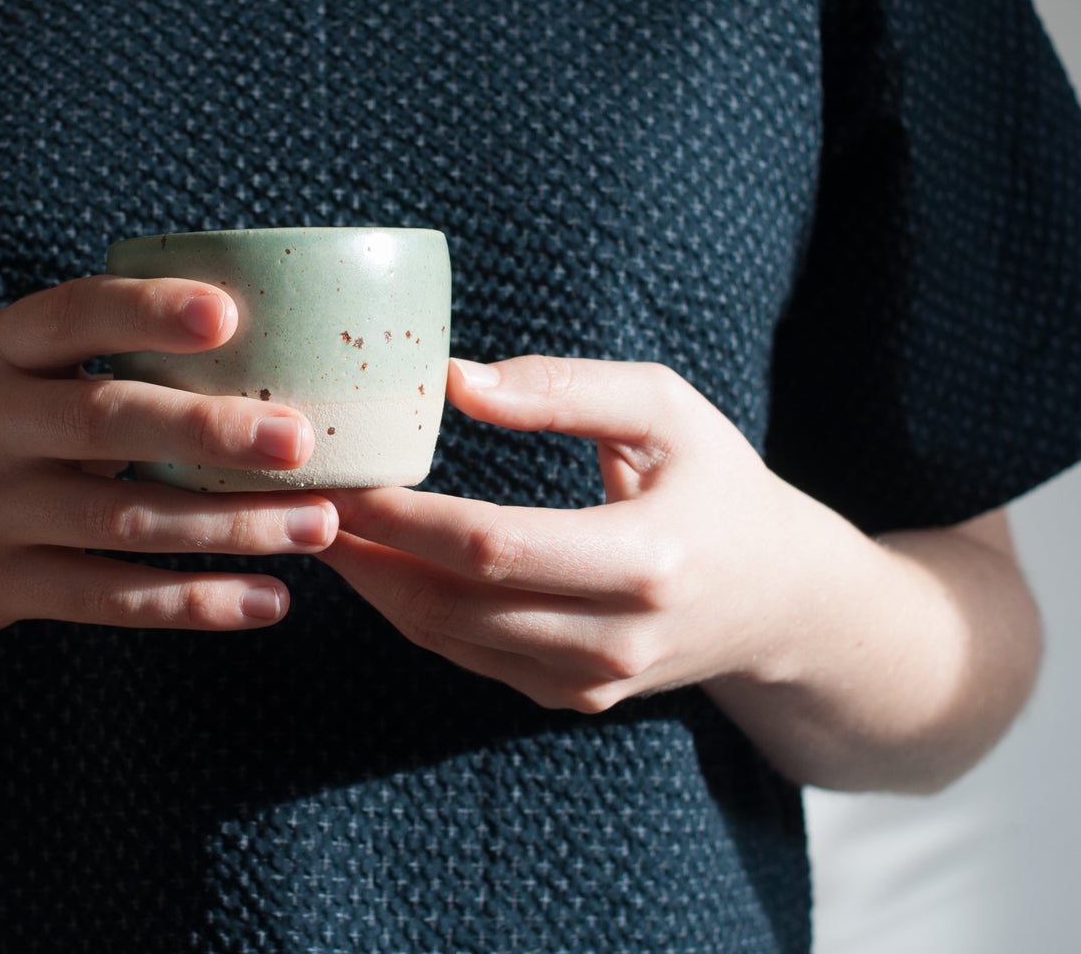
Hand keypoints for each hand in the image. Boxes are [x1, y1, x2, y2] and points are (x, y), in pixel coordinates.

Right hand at [0, 276, 338, 640]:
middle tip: (299, 440)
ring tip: (317, 526)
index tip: (227, 313)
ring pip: (122, 520)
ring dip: (228, 526)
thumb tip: (267, 334)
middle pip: (103, 421)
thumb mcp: (14, 374)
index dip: (146, 312)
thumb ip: (103, 355)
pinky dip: (192, 602)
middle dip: (207, 431)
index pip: (71, 315)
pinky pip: (109, 596)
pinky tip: (266, 600)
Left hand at [317, 356, 845, 713]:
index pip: (492, 546)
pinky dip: (406, 607)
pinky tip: (371, 557)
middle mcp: (616, 639)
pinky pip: (464, 654)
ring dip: (371, 582)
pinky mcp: (568, 699)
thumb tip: (453, 381)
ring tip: (317, 520)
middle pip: (453, 602)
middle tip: (300, 495)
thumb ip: (566, 389)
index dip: (402, 514)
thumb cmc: (715, 483)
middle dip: (364, 549)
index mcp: (646, 563)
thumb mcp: (666, 409)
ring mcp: (589, 683)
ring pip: (445, 637)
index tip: (340, 470)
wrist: (780, 600)